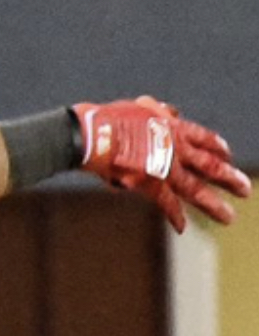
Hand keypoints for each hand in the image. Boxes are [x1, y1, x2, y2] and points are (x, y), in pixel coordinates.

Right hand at [72, 96, 250, 232]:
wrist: (92, 134)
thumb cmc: (107, 119)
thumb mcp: (138, 108)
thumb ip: (156, 112)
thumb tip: (169, 111)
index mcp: (172, 126)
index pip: (203, 137)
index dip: (217, 147)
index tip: (228, 155)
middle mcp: (175, 147)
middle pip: (209, 166)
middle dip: (228, 178)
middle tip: (244, 190)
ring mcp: (164, 166)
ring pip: (195, 188)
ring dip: (213, 204)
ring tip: (228, 218)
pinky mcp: (149, 183)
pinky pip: (165, 202)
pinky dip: (174, 215)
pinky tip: (183, 228)